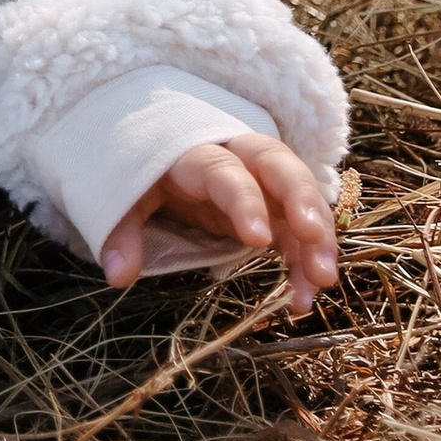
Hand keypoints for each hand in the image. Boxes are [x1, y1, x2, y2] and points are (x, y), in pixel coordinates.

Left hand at [101, 129, 338, 313]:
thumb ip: (120, 229)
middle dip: (301, 198)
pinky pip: (299, 225)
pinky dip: (308, 257)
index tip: (258, 238)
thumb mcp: (124, 195)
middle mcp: (235, 157)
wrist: (158, 146)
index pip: (223, 171)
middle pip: (276, 163)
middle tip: (315, 239)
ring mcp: (259, 178)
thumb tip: (119, 273)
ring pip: (298, 193)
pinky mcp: (273, 203)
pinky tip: (305, 294)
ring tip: (322, 280)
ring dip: (317, 235)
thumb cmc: (144, 173)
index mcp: (193, 152)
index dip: (243, 200)